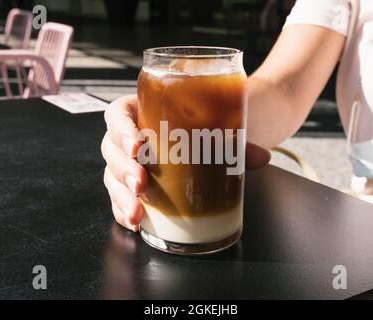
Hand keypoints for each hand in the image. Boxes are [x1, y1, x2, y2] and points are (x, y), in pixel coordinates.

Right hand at [102, 95, 269, 231]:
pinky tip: (134, 222)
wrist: (210, 139)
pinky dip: (123, 210)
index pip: (118, 114)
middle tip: (140, 183)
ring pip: (112, 176)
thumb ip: (237, 142)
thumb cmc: (205, 127)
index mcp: (142, 110)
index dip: (122, 130)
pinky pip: (119, 196)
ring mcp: (130, 162)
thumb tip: (261, 157)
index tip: (138, 145)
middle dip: (123, 169)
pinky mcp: (133, 184)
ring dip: (121, 196)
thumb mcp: (216, 127)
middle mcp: (131, 136)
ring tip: (136, 212)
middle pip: (111, 148)